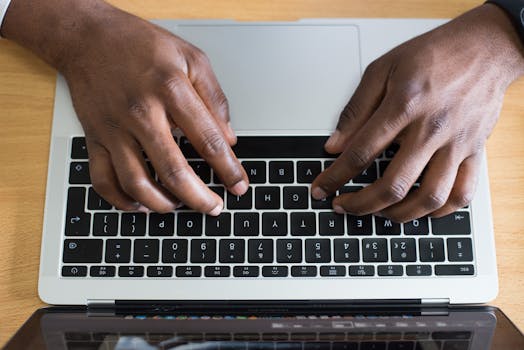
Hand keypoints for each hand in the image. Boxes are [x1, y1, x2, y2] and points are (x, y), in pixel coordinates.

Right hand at [2, 0, 248, 213]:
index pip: (209, 141)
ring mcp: (115, 129)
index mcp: (171, 91)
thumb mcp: (191, 58)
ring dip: (163, 205)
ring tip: (180, 207)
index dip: (228, 170)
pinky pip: (103, 180)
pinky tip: (141, 205)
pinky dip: (122, 201)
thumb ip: (215, 98)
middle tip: (214, 207)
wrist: (89, 38)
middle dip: (200, 198)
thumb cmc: (142, 46)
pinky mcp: (94, 138)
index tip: (239, 185)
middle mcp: (142, 113)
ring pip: (137, 183)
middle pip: (174, 172)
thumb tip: (229, 138)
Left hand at [312, 4, 523, 221]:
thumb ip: (356, 110)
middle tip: (343, 206)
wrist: (484, 47)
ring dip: (398, 215)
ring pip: (429, 198)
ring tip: (378, 213)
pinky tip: (419, 210)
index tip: (320, 188)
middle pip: (393, 185)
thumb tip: (334, 145)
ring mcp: (457, 144)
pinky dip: (440, 212)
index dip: (335, 177)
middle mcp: (432, 129)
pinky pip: (462, 195)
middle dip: (360, 204)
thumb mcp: (383, 70)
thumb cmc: (433, 56)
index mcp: (404, 105)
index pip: (361, 153)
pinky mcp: (475, 152)